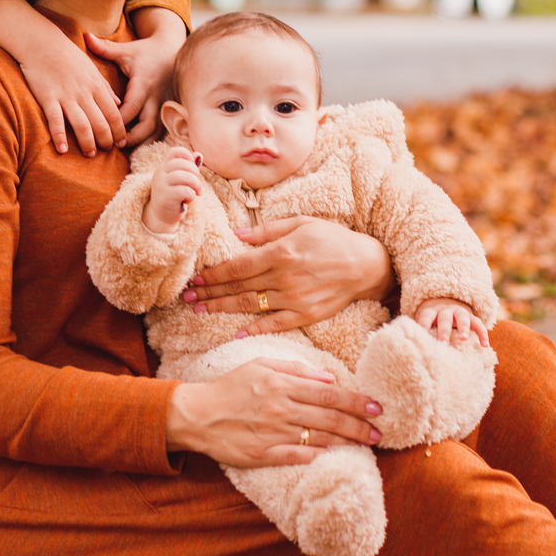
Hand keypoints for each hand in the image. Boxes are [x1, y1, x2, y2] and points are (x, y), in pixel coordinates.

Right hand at [0, 0, 124, 156]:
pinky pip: (55, 120)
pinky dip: (59, 136)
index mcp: (96, 85)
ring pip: (82, 125)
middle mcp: (84, 93)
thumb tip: (118, 104)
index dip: (119, 131)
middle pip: (101, 122)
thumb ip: (105, 88)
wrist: (42, 42)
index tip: (121, 143)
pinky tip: (62, 150)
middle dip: (106, 140)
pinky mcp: (48, 97)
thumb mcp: (92, 68)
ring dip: (88, 143)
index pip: (114, 113)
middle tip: (106, 151)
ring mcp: (66, 95)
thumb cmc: (67, 55)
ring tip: (90, 154)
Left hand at [86, 7, 187, 148]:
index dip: (118, 122)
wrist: (172, 50)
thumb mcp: (126, 49)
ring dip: (141, 142)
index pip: (131, 108)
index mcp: (144, 84)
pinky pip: (162, 130)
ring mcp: (165, 105)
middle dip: (131, 138)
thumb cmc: (146, 51)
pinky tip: (138, 147)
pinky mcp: (169, 109)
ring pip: (156, 131)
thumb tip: (85, 36)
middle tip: (113, 145)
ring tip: (124, 150)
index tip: (104, 129)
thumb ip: (105, 47)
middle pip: (146, 125)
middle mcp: (156, 97)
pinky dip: (150, 140)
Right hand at [144, 149, 202, 233]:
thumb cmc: (175, 196)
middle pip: (183, 164)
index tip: (192, 169)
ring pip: (186, 176)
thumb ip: (190, 167)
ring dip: (196, 185)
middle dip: (196, 173)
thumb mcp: (182, 180)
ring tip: (197, 192)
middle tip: (197, 185)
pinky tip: (188, 200)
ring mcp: (161, 185)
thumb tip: (199, 155)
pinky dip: (192, 195)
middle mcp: (160, 173)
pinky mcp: (165, 197)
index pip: (175, 151)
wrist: (162, 216)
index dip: (188, 156)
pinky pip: (186, 191)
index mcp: (164, 167)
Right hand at [165, 358, 384, 466]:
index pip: (328, 394)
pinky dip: (317, 458)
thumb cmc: (230, 387)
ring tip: (366, 444)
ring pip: (318, 439)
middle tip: (380, 431)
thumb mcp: (260, 366)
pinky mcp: (263, 455)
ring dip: (346, 442)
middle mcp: (281, 409)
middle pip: (329, 418)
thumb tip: (327, 377)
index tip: (376, 407)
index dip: (355, 401)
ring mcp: (273, 434)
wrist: (197, 415)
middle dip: (359, 425)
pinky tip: (334, 458)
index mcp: (282, 386)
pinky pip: (296, 457)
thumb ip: (295, 369)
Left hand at [182, 215, 393, 333]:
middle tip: (187, 298)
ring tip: (201, 311)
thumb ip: (267, 231)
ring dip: (223, 309)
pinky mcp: (307, 315)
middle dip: (210, 293)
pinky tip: (238, 332)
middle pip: (238, 288)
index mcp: (281, 253)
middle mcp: (285, 277)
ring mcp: (296, 299)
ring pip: (251, 306)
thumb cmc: (333, 239)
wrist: (367, 265)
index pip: (237, 267)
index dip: (213, 274)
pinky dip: (256, 329)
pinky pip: (276, 324)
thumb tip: (237, 235)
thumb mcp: (301, 223)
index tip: (195, 279)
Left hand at [414, 299, 490, 348]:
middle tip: (443, 344)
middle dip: (444, 331)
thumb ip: (419, 330)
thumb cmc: (433, 319)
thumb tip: (406, 344)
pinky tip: (485, 345)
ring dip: (463, 327)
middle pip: (444, 318)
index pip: (426, 315)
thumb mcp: (426, 321)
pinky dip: (482, 333)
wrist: (449, 304)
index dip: (423, 324)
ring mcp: (460, 313)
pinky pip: (479, 324)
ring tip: (464, 339)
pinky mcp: (472, 317)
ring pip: (463, 317)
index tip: (421, 334)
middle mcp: (446, 310)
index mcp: (432, 311)